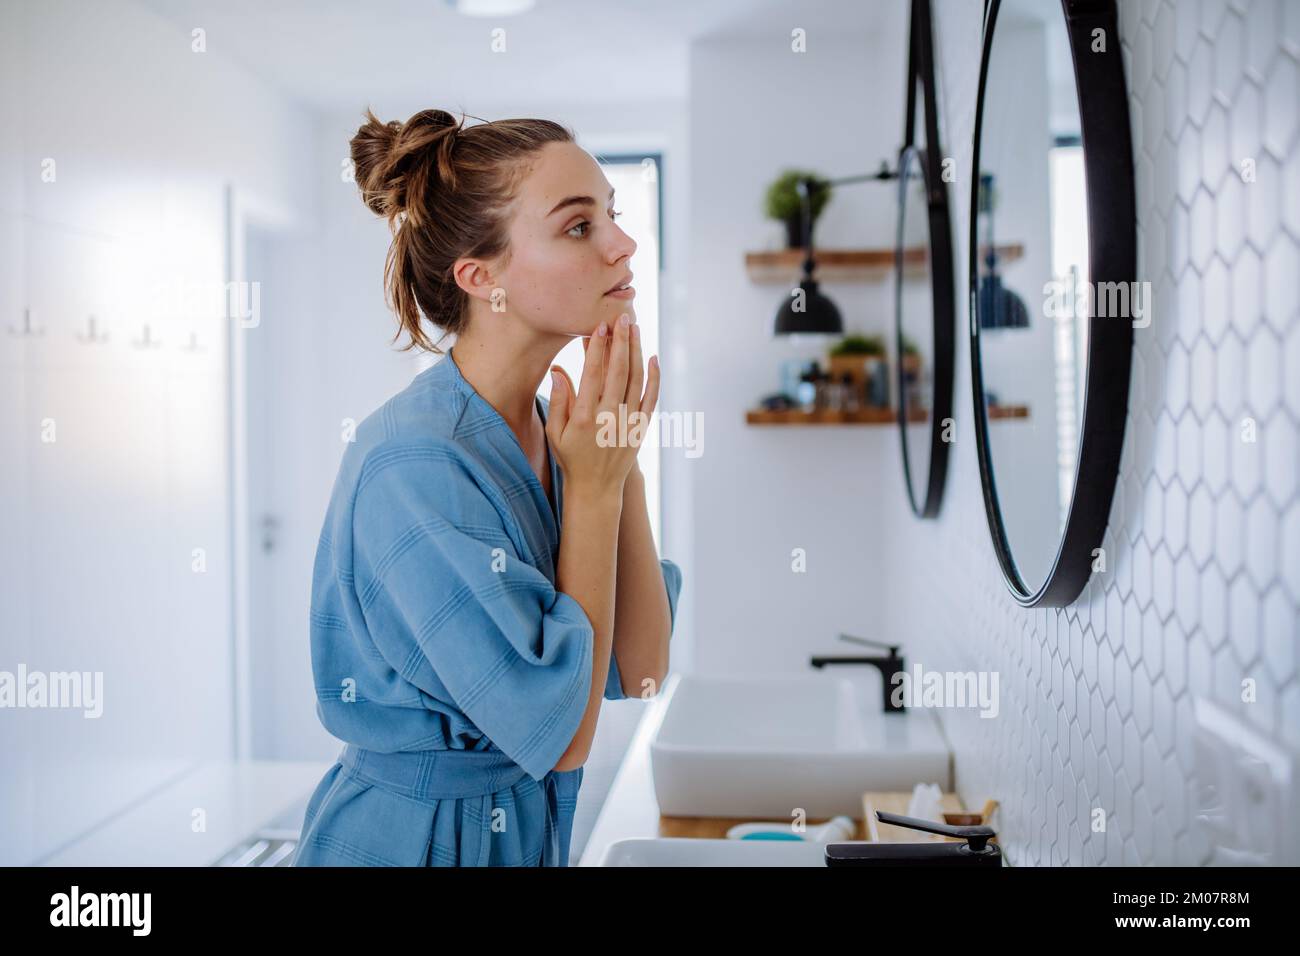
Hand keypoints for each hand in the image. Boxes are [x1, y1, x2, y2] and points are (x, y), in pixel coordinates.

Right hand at [547, 314, 658, 500]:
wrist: (596, 488)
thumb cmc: (571, 457)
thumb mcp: (555, 432)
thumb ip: (558, 401)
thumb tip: (558, 371)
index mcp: (584, 418)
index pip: (593, 374)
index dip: (598, 348)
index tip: (600, 326)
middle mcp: (608, 418)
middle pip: (618, 372)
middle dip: (621, 342)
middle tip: (623, 317)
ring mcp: (628, 423)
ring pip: (636, 380)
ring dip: (636, 352)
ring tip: (635, 328)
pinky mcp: (641, 428)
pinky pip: (651, 398)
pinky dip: (654, 377)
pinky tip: (652, 357)